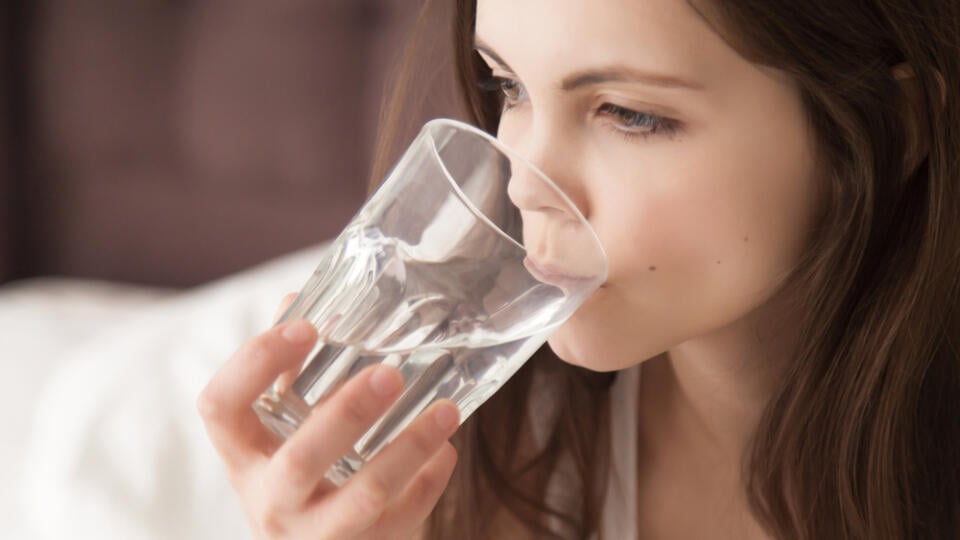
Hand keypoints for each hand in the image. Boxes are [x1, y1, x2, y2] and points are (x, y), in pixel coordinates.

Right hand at [198, 294, 458, 538]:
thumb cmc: (297, 473)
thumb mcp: (279, 428)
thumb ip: (289, 370)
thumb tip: (300, 299)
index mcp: (241, 455)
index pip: (220, 408)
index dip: (256, 364)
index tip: (305, 328)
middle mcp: (270, 499)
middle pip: (300, 459)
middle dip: (347, 414)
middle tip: (388, 374)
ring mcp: (316, 534)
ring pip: (364, 496)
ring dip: (409, 448)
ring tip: (445, 410)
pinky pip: (402, 518)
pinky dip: (429, 481)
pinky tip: (446, 449)